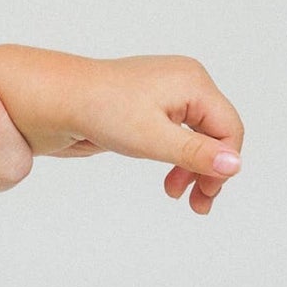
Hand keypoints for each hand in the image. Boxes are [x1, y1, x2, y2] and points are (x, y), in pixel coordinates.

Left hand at [48, 55, 244, 213]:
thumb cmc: (97, 109)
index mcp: (192, 82)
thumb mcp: (152, 138)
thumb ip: (195, 154)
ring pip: (195, 136)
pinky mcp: (147, 106)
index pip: (229, 128)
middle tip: (198, 204)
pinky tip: (166, 177)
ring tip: (176, 194)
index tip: (206, 194)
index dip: (223, 164)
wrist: (52, 99)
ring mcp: (165, 93)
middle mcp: (184, 83)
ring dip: (191, 168)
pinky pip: (175, 134)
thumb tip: (235, 165)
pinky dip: (174, 157)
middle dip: (208, 169)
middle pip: (216, 132)